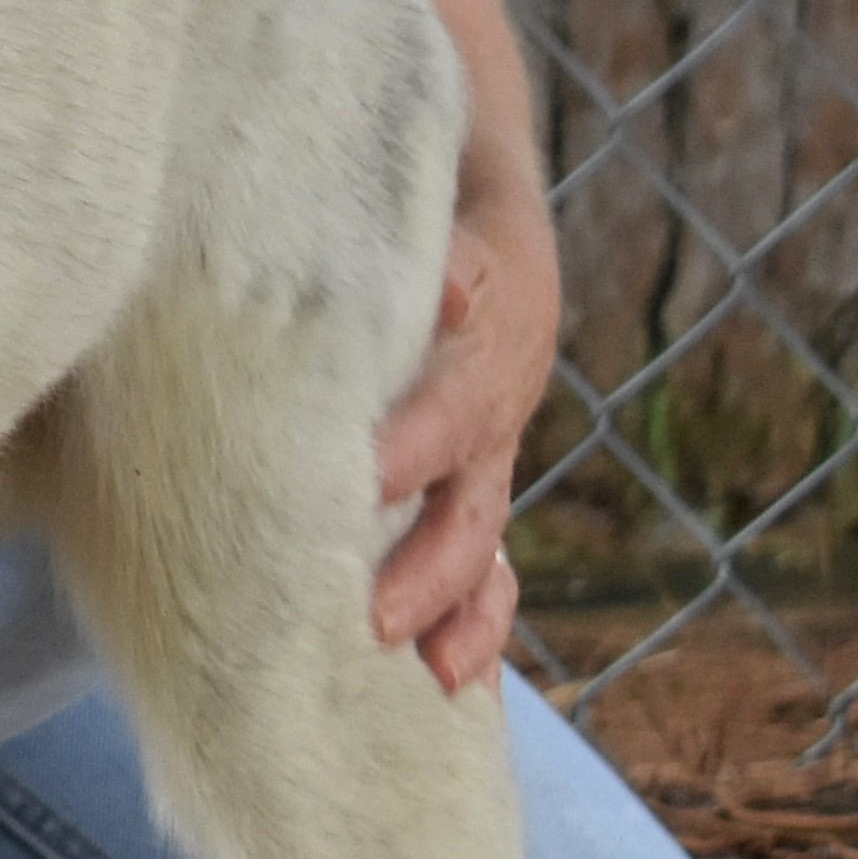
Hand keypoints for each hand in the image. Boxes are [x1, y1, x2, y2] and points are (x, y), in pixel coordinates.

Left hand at [371, 0, 559, 693]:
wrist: (464, 177)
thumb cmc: (382, 183)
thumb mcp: (381, 181)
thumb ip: (383, 230)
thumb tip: (432, 284)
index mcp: (478, 292)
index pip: (457, 370)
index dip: (417, 429)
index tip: (366, 478)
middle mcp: (490, 369)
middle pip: (472, 466)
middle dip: (428, 546)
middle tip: (371, 613)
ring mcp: (487, 428)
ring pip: (483, 521)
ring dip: (459, 599)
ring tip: (427, 671)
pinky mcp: (472, 466)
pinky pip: (485, 549)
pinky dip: (475, 614)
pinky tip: (452, 680)